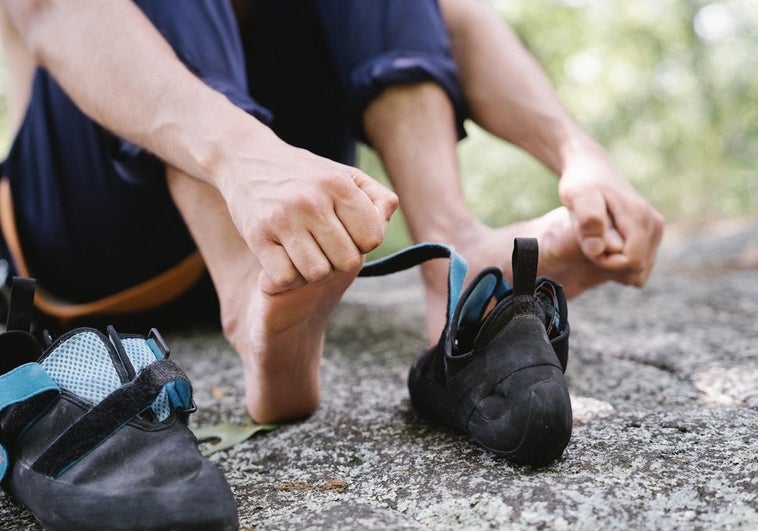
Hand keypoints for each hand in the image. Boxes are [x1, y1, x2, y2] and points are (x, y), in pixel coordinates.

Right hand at [219, 137, 397, 293]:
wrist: (245, 159)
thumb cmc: (304, 175)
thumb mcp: (343, 175)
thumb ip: (375, 197)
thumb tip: (385, 219)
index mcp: (338, 184)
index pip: (372, 238)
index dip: (362, 242)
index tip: (346, 233)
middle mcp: (312, 201)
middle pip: (347, 261)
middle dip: (339, 259)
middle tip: (324, 246)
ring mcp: (283, 219)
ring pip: (318, 273)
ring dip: (314, 271)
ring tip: (305, 252)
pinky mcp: (257, 236)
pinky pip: (286, 278)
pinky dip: (288, 276)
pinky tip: (284, 258)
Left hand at [558, 145, 663, 286]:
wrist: (591, 167)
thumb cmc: (581, 182)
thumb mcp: (577, 197)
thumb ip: (588, 220)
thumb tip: (598, 249)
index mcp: (640, 218)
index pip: (630, 262)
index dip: (606, 263)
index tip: (588, 247)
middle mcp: (654, 224)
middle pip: (637, 269)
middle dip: (610, 266)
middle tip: (589, 246)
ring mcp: (655, 229)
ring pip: (639, 270)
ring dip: (615, 266)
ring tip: (595, 244)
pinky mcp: (652, 232)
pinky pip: (639, 264)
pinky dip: (621, 263)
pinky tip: (604, 247)